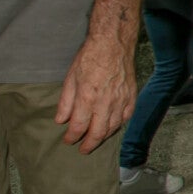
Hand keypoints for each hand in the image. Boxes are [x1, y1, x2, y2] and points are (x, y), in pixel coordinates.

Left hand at [55, 32, 136, 153]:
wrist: (113, 44)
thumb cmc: (90, 58)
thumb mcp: (70, 78)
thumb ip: (66, 102)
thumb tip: (61, 120)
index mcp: (87, 97)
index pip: (79, 126)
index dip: (72, 137)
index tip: (68, 140)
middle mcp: (105, 102)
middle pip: (98, 132)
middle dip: (89, 144)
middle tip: (83, 149)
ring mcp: (121, 100)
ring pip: (113, 127)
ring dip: (103, 137)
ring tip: (96, 139)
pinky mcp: (131, 96)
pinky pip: (126, 117)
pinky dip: (118, 125)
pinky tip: (112, 126)